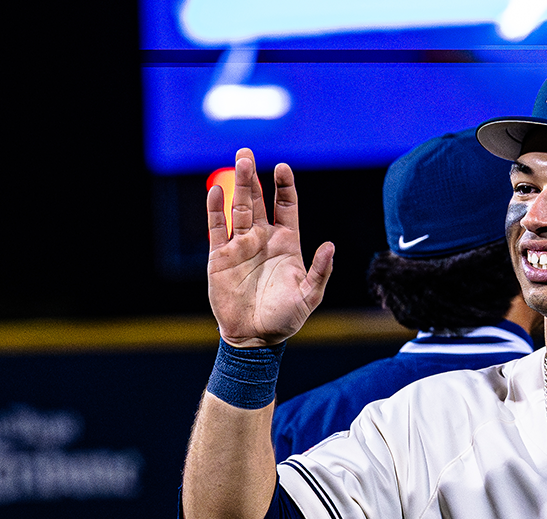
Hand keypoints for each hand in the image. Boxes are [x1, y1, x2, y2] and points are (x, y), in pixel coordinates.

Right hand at [208, 149, 333, 347]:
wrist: (255, 338)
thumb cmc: (285, 319)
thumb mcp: (309, 296)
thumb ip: (320, 271)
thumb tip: (330, 245)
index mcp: (286, 243)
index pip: (286, 206)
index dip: (285, 186)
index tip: (283, 169)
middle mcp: (263, 239)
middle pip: (259, 201)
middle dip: (254, 177)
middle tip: (248, 153)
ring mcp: (241, 246)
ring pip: (238, 208)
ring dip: (237, 185)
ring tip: (238, 162)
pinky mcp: (220, 257)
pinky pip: (217, 228)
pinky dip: (216, 210)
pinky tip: (216, 190)